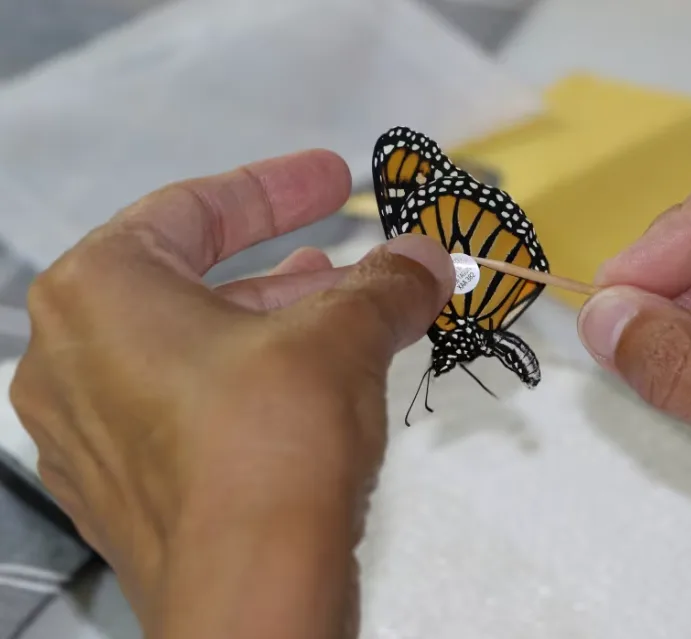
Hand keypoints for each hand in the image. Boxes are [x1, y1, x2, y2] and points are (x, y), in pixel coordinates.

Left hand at [9, 151, 453, 638]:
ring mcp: (90, 433)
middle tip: (353, 257)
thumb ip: (385, 284)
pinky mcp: (125, 492)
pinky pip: (190, 411)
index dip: (275, 187)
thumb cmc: (270, 442)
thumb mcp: (340, 336)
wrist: (251, 596)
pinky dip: (252, 388)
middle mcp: (71, 359)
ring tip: (351, 320)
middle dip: (288, 271)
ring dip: (277, 329)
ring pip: (194, 352)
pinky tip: (317, 392)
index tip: (332, 178)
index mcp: (97, 293)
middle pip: (193, 284)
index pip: (190, 209)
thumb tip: (429, 258)